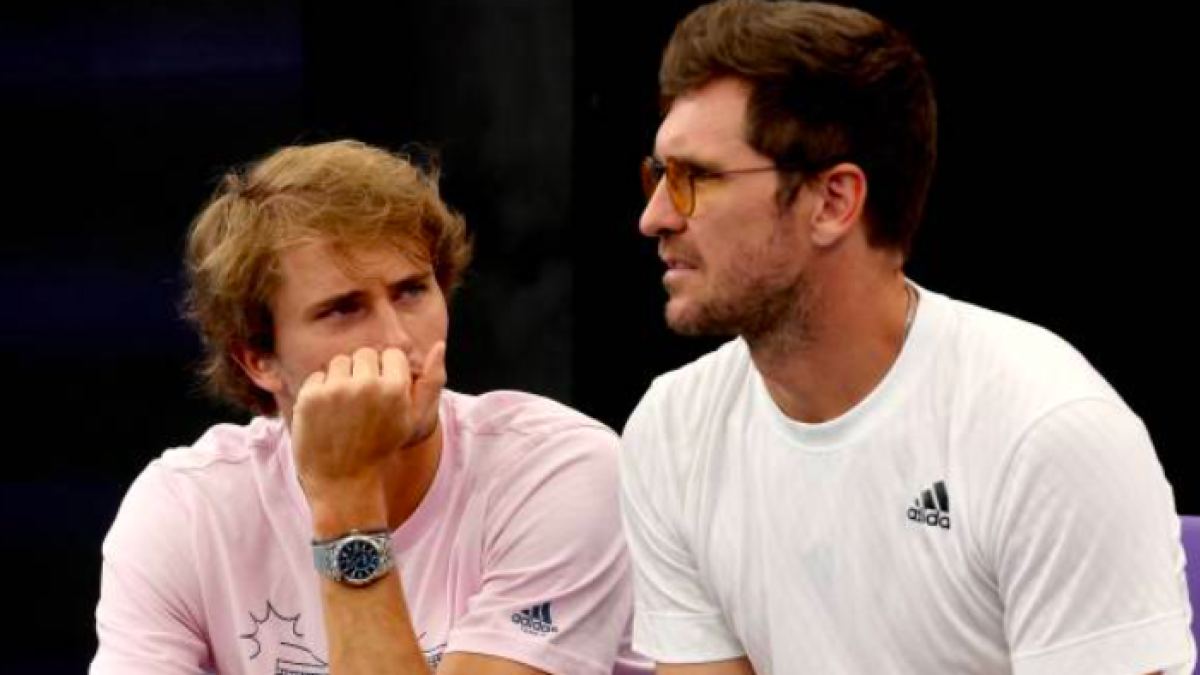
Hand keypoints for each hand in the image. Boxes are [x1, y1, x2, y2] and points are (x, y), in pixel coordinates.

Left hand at [291, 343, 445, 510]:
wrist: (342, 480)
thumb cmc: (381, 448)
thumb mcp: (413, 419)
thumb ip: (430, 382)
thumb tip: (438, 344)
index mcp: (396, 389)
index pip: (392, 354)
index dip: (387, 372)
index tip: (381, 393)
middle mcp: (367, 385)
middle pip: (365, 354)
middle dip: (364, 372)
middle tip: (361, 401)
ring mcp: (337, 390)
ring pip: (340, 361)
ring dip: (341, 378)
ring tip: (344, 406)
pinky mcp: (311, 397)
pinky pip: (318, 376)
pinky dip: (320, 391)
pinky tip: (326, 413)